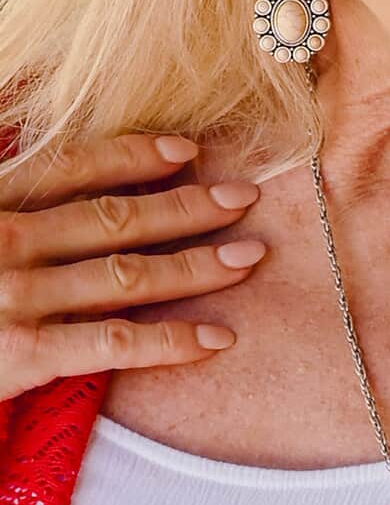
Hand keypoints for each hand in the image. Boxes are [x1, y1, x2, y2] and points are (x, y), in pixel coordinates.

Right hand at [0, 131, 267, 400]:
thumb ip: (6, 201)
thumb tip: (40, 170)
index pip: (69, 169)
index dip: (134, 156)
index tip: (188, 150)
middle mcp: (2, 240)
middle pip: (115, 217)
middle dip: (187, 207)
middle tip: (245, 198)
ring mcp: (12, 297)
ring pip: (127, 274)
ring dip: (197, 265)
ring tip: (250, 257)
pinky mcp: (19, 354)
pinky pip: (114, 343)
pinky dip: (172, 341)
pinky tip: (218, 338)